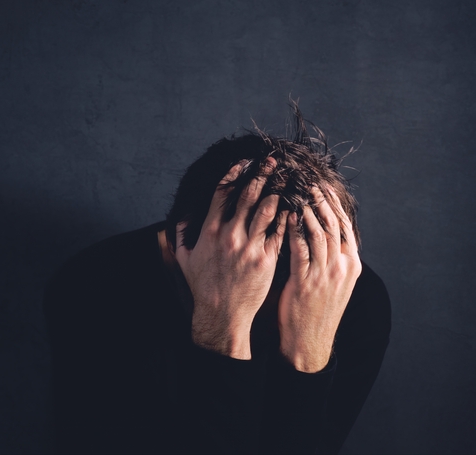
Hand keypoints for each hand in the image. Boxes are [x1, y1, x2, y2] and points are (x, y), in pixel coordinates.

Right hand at [176, 159, 287, 358]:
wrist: (221, 312)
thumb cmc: (202, 286)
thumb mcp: (185, 258)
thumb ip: (181, 234)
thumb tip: (182, 216)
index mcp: (210, 231)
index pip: (221, 194)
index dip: (233, 175)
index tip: (243, 163)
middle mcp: (229, 235)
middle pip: (246, 196)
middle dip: (260, 175)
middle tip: (272, 162)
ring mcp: (248, 246)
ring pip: (266, 210)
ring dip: (277, 191)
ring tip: (287, 179)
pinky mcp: (265, 258)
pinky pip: (278, 232)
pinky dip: (286, 217)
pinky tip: (294, 206)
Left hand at [278, 186, 361, 371]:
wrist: (310, 341)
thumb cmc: (316, 308)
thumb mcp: (332, 281)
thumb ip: (329, 256)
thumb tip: (322, 230)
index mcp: (350, 264)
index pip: (345, 226)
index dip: (333, 204)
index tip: (323, 186)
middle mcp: (342, 267)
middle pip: (333, 225)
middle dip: (321, 201)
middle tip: (309, 182)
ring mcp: (325, 274)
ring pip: (319, 233)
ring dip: (307, 210)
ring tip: (297, 191)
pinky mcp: (307, 281)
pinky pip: (301, 249)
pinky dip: (295, 230)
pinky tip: (287, 216)